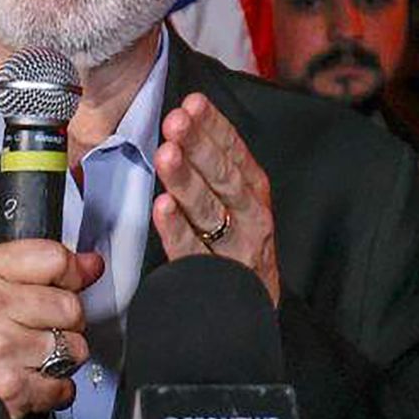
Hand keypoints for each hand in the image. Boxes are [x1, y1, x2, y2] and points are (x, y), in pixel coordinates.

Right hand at [0, 240, 101, 418]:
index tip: (68, 284)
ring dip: (61, 357)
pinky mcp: (10, 386)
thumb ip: (40, 266)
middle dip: (64, 322)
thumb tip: (91, 263)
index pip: (55, 259)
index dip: (71, 275)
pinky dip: (52, 388)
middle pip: (71, 306)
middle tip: (36, 328)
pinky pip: (63, 385)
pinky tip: (27, 378)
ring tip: (29, 354)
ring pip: (75, 347)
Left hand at [154, 92, 281, 304]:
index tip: (193, 102)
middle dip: (200, 146)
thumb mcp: (239, 207)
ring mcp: (237, 250)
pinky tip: (163, 206)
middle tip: (176, 120)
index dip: (216, 128)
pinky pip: (193, 252)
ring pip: (211, 211)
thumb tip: (185, 121)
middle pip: (226, 178)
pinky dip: (177, 229)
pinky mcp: (217, 280)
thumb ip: (216, 170)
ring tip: (166, 153)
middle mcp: (252, 219)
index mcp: (255, 195)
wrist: (253, 316)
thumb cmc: (238, 251)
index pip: (236, 154)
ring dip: (187, 180)